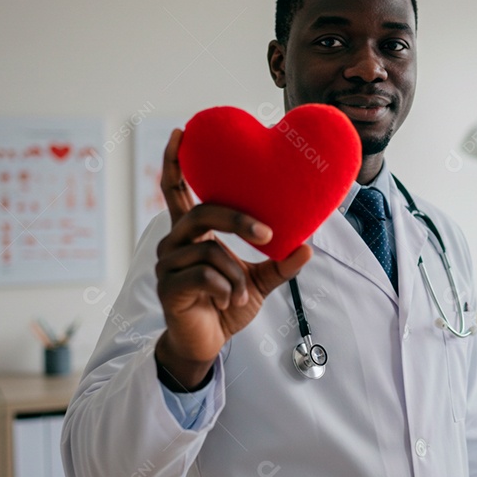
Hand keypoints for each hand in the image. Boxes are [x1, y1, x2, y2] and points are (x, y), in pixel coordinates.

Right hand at [154, 129, 311, 389]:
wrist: (207, 344)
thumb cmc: (226, 306)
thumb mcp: (259, 282)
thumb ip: (280, 264)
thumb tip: (308, 246)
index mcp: (191, 234)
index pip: (176, 190)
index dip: (176, 161)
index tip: (181, 132)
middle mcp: (175, 242)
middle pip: (204, 212)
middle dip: (239, 219)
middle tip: (267, 234)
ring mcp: (168, 264)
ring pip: (212, 250)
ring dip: (235, 274)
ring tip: (238, 294)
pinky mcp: (168, 287)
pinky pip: (205, 275)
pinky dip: (226, 289)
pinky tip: (226, 303)